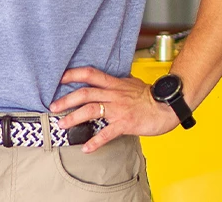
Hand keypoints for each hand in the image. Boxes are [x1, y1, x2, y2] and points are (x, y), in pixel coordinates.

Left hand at [50, 67, 178, 152]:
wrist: (168, 105)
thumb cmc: (151, 96)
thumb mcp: (132, 83)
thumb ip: (118, 82)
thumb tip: (110, 79)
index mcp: (114, 84)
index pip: (90, 74)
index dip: (73, 74)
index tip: (59, 79)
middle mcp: (113, 94)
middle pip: (84, 93)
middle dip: (66, 100)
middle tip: (53, 107)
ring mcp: (118, 109)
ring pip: (91, 110)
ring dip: (73, 118)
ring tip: (62, 125)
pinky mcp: (125, 123)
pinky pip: (107, 133)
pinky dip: (95, 141)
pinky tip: (86, 148)